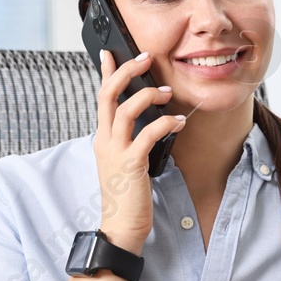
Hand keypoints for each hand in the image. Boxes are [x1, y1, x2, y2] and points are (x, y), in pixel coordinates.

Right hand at [94, 49, 184, 254]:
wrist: (121, 227)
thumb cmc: (128, 195)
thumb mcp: (127, 161)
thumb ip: (132, 139)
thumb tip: (151, 120)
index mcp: (103, 138)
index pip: (101, 98)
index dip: (105, 73)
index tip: (109, 53)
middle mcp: (105, 141)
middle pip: (108, 95)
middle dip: (125, 71)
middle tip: (145, 57)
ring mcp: (115, 152)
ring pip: (126, 110)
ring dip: (148, 95)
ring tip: (168, 93)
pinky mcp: (130, 165)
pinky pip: (147, 135)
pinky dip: (165, 124)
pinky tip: (179, 123)